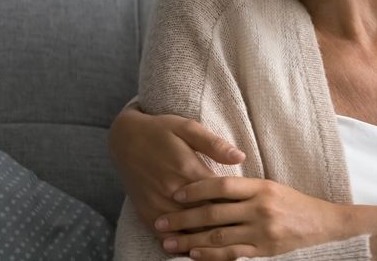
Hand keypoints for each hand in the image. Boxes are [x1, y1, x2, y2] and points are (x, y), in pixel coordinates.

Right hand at [108, 107, 244, 234]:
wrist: (125, 139)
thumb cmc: (161, 130)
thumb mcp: (189, 128)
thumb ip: (215, 144)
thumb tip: (241, 156)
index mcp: (188, 171)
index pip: (220, 197)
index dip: (237, 206)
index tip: (251, 211)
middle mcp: (172, 192)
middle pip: (206, 218)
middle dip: (225, 225)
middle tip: (244, 232)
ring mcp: (158, 205)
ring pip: (186, 231)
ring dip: (205, 240)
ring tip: (225, 246)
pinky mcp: (146, 213)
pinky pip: (165, 237)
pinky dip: (180, 245)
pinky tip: (195, 249)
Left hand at [156, 176, 376, 259]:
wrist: (327, 224)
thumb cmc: (297, 205)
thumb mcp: (273, 189)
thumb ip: (246, 191)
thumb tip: (211, 190)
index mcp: (262, 187)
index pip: (222, 184)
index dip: (196, 189)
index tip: (175, 194)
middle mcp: (261, 207)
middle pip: (213, 211)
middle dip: (183, 217)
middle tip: (160, 222)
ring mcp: (262, 230)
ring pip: (218, 234)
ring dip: (189, 239)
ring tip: (168, 242)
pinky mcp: (265, 250)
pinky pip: (231, 254)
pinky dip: (209, 254)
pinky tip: (192, 254)